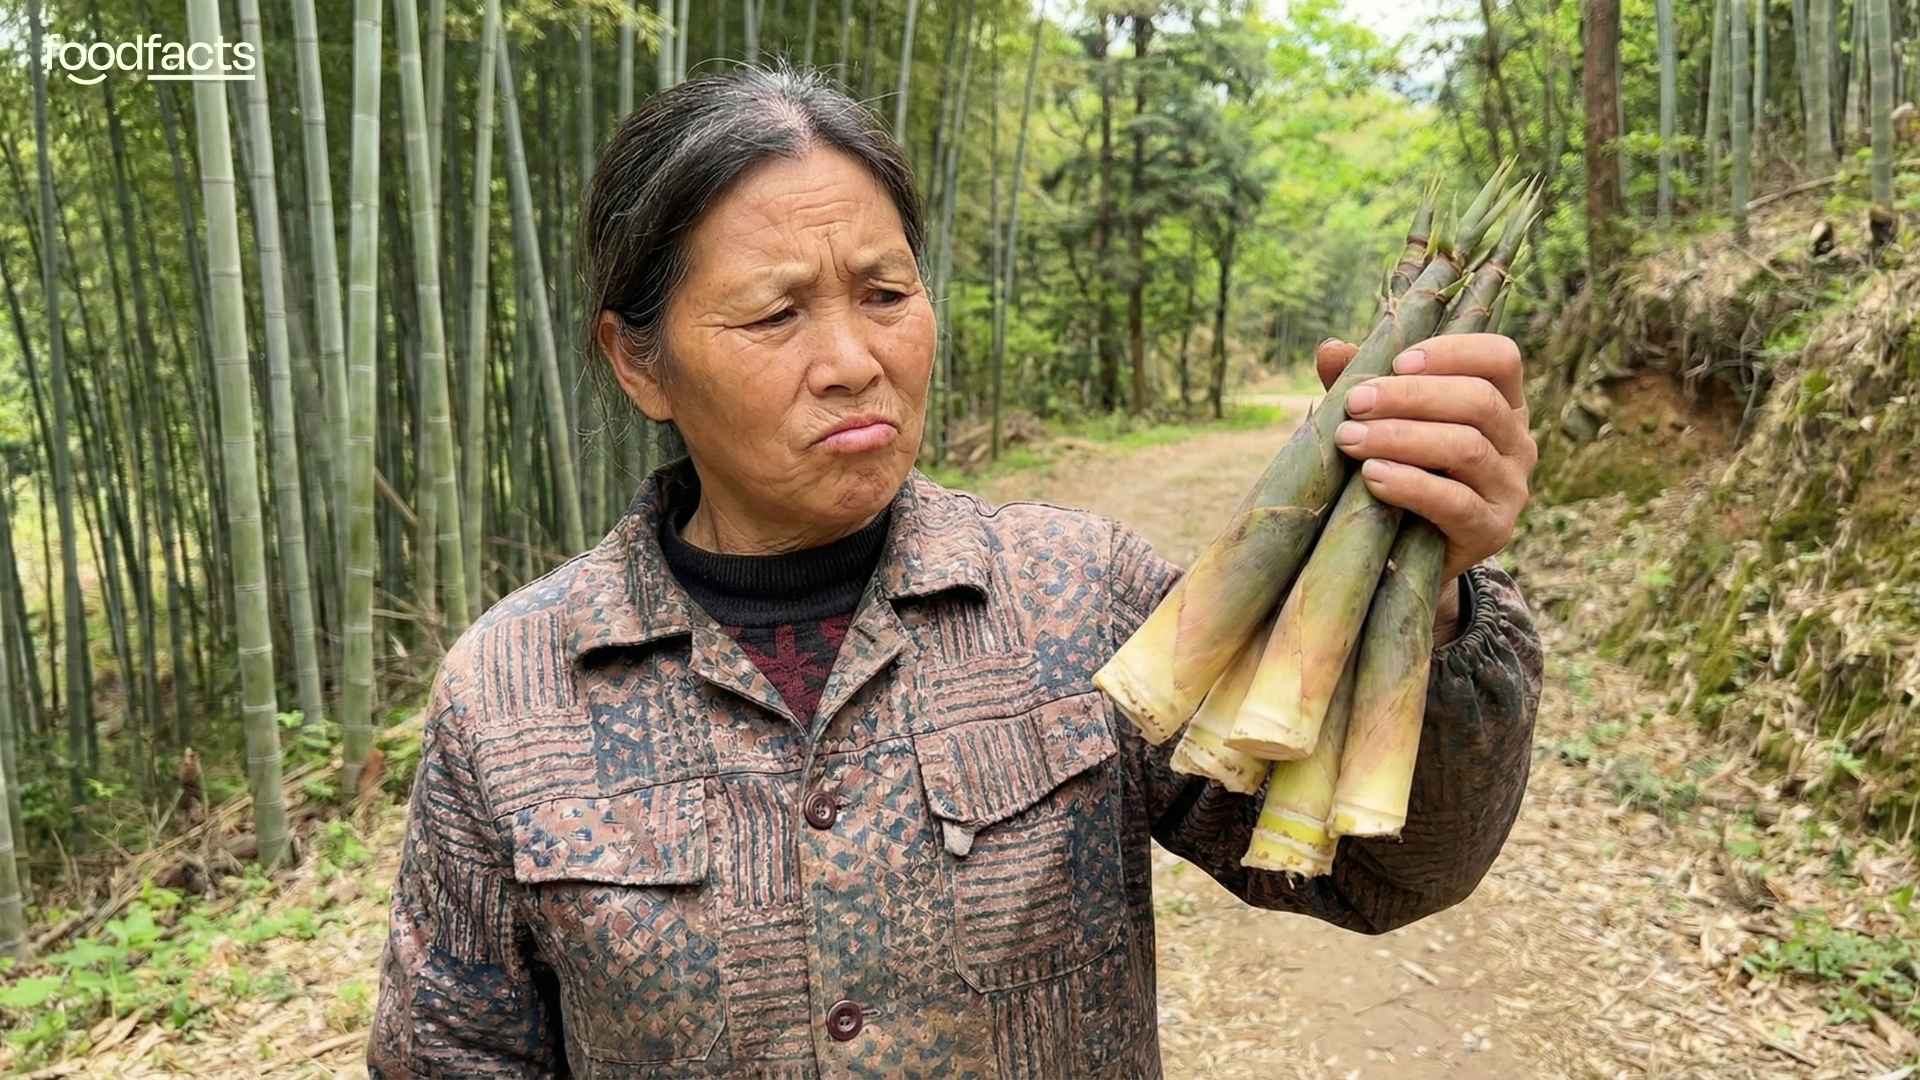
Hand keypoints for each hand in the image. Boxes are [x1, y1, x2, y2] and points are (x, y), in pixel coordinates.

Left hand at [1314, 333, 1536, 603]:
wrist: (1409, 553)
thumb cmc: (1399, 470)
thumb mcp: (1384, 422)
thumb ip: (1366, 385)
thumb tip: (1330, 350)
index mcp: (1503, 403)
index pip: (1500, 358)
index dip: (1452, 352)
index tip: (1397, 361)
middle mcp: (1518, 442)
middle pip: (1478, 401)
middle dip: (1410, 396)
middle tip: (1355, 403)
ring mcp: (1511, 488)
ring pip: (1467, 448)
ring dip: (1401, 438)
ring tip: (1350, 440)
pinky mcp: (1492, 530)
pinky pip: (1457, 503)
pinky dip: (1410, 485)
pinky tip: (1373, 476)